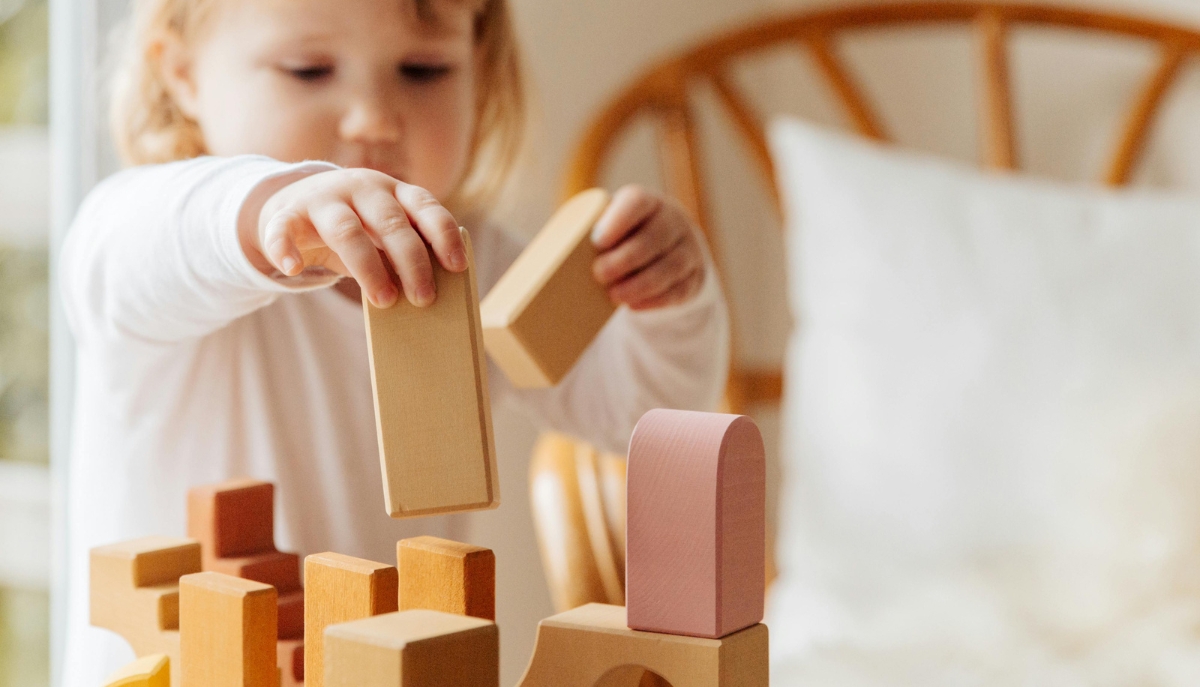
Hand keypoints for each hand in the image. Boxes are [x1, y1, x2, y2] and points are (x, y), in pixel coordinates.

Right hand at [244, 169, 464, 307]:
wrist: (294, 206)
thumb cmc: (356, 227)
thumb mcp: (382, 233)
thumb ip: (402, 252)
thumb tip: (429, 292)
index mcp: (393, 190)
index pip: (425, 206)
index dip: (443, 235)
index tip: (457, 266)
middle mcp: (361, 187)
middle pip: (390, 222)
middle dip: (411, 261)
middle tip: (424, 298)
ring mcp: (323, 198)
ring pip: (346, 230)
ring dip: (367, 267)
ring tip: (383, 300)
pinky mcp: (287, 212)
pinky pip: (283, 228)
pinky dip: (285, 248)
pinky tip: (293, 268)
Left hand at [590, 185, 706, 310]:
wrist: (667, 245)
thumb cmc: (623, 237)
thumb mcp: (610, 225)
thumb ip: (586, 233)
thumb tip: (542, 259)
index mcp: (647, 202)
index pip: (637, 202)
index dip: (618, 220)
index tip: (597, 241)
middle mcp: (672, 221)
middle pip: (654, 238)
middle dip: (626, 258)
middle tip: (598, 274)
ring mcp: (688, 249)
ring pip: (671, 266)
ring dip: (641, 283)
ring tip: (614, 296)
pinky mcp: (695, 277)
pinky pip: (680, 289)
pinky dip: (656, 300)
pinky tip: (634, 306)